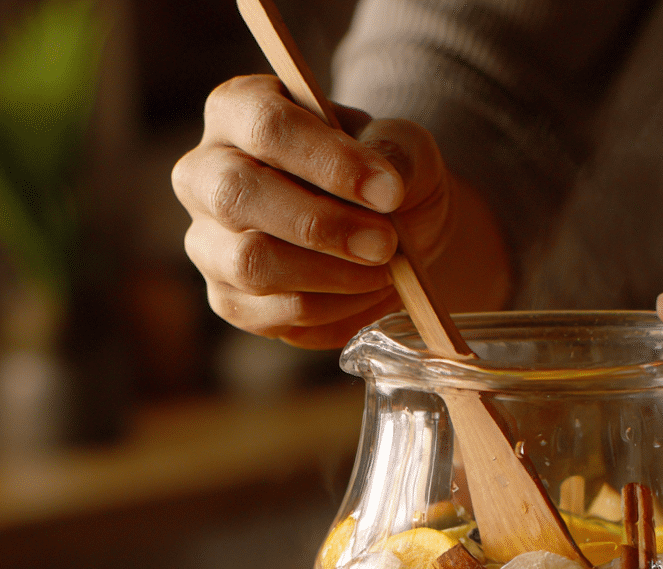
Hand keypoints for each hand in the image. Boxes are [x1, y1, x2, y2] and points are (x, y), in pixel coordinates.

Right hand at [172, 75, 455, 347]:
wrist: (393, 237)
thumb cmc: (385, 178)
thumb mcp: (405, 147)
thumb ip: (397, 150)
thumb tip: (383, 182)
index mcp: (239, 111)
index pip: (265, 125)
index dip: (330, 161)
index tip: (391, 192)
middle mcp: (206, 174)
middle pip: (236, 195)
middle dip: (321, 226)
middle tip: (385, 244)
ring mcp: (210, 242)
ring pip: (250, 263)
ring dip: (331, 274)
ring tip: (384, 271)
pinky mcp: (231, 301)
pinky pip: (274, 312)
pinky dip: (333, 309)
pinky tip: (367, 293)